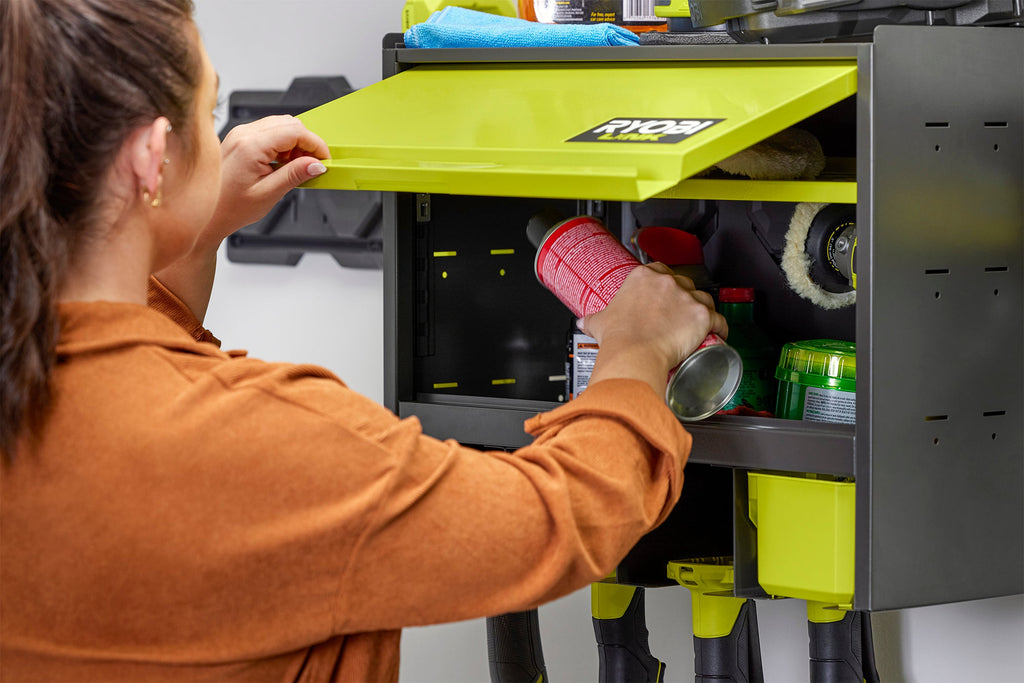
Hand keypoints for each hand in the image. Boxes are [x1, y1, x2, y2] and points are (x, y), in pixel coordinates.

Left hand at [199, 115, 329, 250]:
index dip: (316, 144)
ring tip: (295, 167)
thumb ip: (294, 175)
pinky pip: (269, 131)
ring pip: (280, 125)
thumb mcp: (268, 194)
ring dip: (295, 143)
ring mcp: (239, 134)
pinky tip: (282, 164)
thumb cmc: (229, 208)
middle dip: (307, 143)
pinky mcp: (239, 138)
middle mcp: (243, 134)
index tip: (325, 160)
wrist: (205, 214)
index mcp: (249, 146)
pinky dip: (283, 144)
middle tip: (312, 166)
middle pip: (289, 123)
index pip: (295, 131)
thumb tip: (317, 164)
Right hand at [580, 263, 727, 395]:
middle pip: (683, 283)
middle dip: (682, 297)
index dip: (663, 284)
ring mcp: (686, 297)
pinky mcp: (702, 315)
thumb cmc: (618, 338)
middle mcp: (667, 282)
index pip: (659, 271)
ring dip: (702, 309)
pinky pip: (718, 319)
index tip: (662, 295)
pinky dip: (720, 327)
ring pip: (703, 298)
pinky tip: (718, 333)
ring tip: (698, 324)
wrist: (633, 355)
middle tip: (677, 314)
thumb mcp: (599, 322)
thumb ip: (593, 319)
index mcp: (643, 277)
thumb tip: (584, 322)